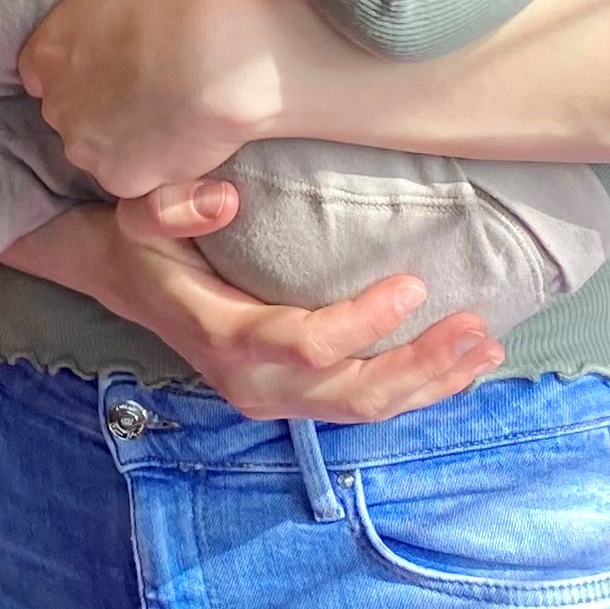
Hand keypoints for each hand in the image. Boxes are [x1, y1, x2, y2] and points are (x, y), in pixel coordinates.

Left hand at [21, 0, 279, 196]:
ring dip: (121, 134)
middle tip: (147, 81)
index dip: (80, 58)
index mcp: (46, 52)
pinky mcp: (126, 181)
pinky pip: (131, 180)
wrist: (233, 57)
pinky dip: (150, 168)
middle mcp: (56, 106)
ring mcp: (89, 148)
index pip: (45, 64)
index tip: (117, 52)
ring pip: (97, 145)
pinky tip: (178, 143)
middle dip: (98, 98)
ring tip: (164, 113)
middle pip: (69, 108)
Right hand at [58, 186, 502, 423]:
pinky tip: (460, 368)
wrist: (123, 279)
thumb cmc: (142, 241)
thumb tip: (225, 200)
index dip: (363, 323)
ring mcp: (274, 398)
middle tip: (475, 326)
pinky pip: (360, 405)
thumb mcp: (141, 210)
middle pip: (352, 391)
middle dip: (420, 364)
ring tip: (486, 348)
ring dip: (430, 383)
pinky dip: (416, 390)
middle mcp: (252, 381)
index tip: (414, 283)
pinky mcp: (292, 397)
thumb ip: (174, 205)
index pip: (305, 344)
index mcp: (224, 336)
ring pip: (364, 408)